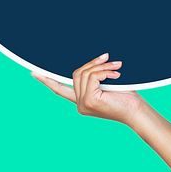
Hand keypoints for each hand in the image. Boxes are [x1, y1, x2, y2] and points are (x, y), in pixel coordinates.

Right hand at [32, 52, 146, 126]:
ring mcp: (83, 104)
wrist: (136, 111)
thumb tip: (97, 60)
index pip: (60, 90)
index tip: (34, 73)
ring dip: (101, 67)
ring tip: (117, 66)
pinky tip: (115, 75)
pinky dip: (104, 72)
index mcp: (82, 101)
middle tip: (110, 59)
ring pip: (85, 74)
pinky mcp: (90, 101)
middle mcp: (80, 104)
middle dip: (93, 64)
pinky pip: (93, 77)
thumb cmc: (127, 98)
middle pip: (76, 74)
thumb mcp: (108, 84)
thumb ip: (97, 77)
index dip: (47, 81)